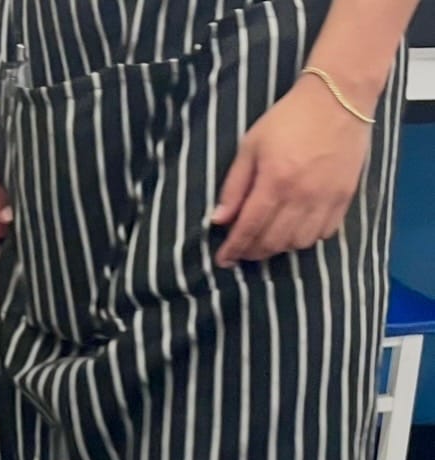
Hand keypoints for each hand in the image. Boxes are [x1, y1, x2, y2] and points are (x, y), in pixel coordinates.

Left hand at [213, 78, 372, 266]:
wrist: (340, 96)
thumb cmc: (290, 118)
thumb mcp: (251, 145)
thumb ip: (234, 185)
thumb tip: (219, 220)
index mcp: (275, 180)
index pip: (249, 228)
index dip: (233, 249)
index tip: (223, 259)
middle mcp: (302, 195)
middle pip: (273, 242)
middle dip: (252, 252)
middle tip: (243, 249)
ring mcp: (326, 198)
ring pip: (298, 243)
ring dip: (279, 247)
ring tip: (268, 238)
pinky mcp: (345, 196)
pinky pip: (324, 233)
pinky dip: (306, 238)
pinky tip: (296, 229)